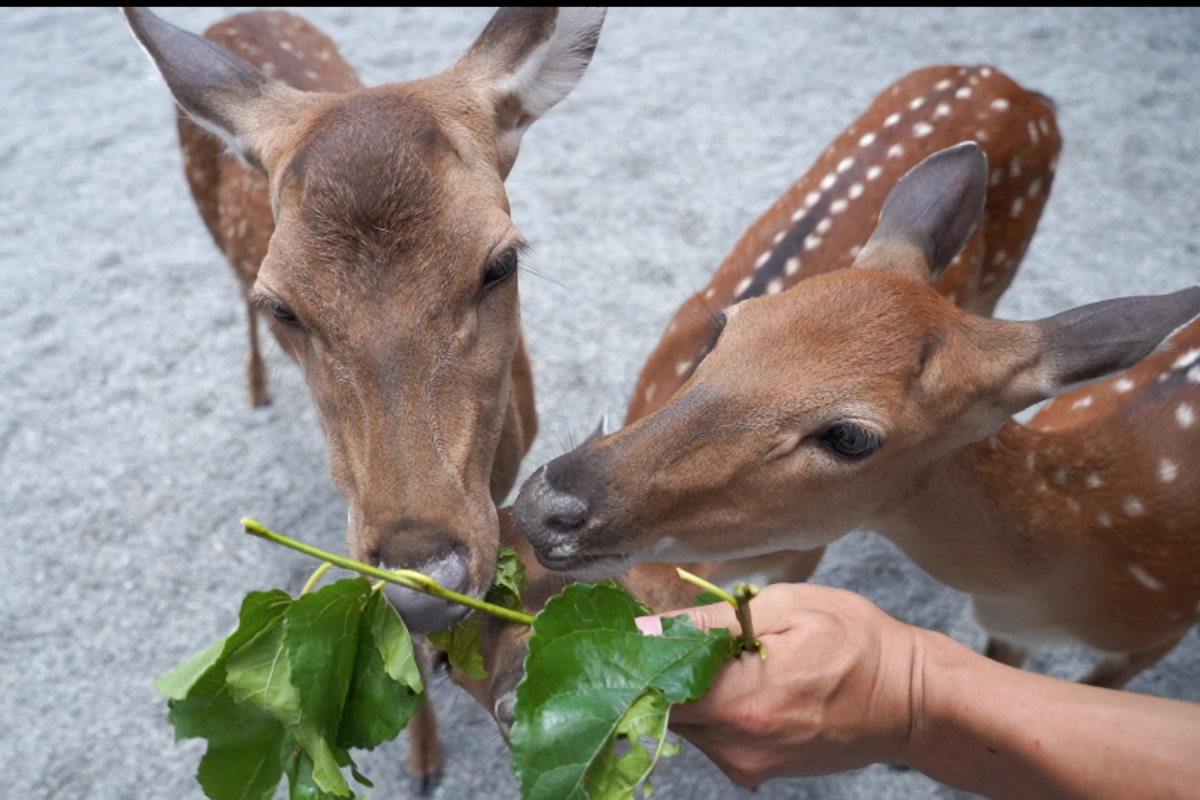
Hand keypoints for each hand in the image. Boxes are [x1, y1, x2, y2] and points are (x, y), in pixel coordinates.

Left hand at [645, 583, 920, 787]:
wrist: (910, 701)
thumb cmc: (856, 643)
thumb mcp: (786, 607)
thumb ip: (710, 621)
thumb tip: (649, 628)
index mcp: (743, 702)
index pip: (656, 684)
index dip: (642, 653)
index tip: (644, 628)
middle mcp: (738, 746)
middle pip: (663, 707)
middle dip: (664, 669)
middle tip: (688, 633)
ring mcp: (747, 765)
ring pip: (685, 723)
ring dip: (693, 688)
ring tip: (730, 656)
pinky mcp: (755, 771)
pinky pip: (711, 736)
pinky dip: (715, 707)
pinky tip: (744, 680)